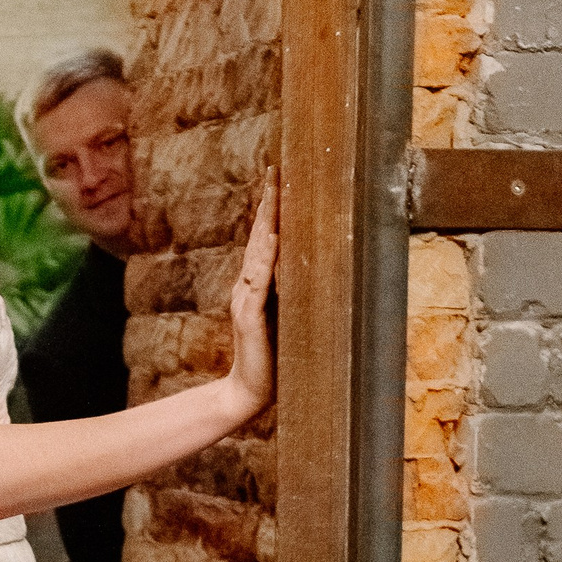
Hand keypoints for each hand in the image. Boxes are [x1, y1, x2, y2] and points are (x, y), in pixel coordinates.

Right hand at [224, 170, 277, 424]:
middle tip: (275, 171)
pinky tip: (271, 237)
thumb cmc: (274, 358)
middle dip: (268, 203)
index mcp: (257, 286)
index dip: (272, 210)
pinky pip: (258, 280)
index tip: (280, 180)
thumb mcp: (288, 320)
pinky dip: (265, 257)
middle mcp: (248, 286)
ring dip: (266, 220)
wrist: (249, 391)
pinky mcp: (249, 316)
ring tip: (274, 193)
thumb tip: (316, 272)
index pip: (265, 241)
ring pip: (257, 251)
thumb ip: (292, 297)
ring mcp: (246, 299)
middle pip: (259, 236)